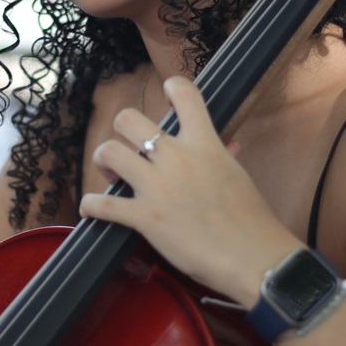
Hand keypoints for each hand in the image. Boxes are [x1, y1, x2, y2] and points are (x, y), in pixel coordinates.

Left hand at [78, 76, 295, 303]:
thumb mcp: (238, 176)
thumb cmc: (252, 219)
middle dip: (121, 131)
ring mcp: (158, 186)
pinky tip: (93, 209)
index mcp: (204, 143)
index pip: (184, 94)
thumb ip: (225, 156)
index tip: (167, 96)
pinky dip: (92, 206)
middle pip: (127, 119)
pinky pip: (103, 203)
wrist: (254, 256)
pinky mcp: (145, 217)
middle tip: (128, 151)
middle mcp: (177, 157)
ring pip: (109, 152)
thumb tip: (229, 145)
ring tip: (110, 176)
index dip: (172, 88)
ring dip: (103, 162)